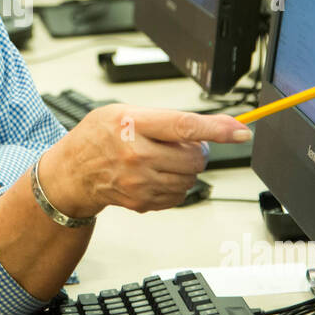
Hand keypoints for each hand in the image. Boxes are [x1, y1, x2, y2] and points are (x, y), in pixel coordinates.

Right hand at [38, 106, 250, 217]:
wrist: (72, 172)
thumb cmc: (98, 137)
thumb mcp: (124, 111)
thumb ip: (166, 118)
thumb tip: (215, 127)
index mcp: (133, 124)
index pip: (184, 126)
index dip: (217, 129)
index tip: (241, 131)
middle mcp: (136, 155)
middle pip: (194, 157)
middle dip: (196, 151)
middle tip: (179, 145)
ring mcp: (139, 182)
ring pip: (191, 178)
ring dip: (186, 169)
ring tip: (161, 160)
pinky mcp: (142, 202)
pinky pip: (180, 195)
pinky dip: (176, 185)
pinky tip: (156, 175)